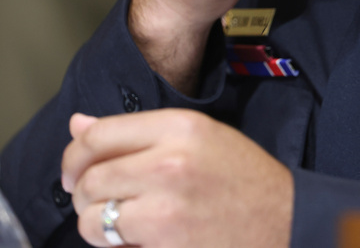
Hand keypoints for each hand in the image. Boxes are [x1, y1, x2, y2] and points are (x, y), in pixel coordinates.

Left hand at [63, 110, 292, 247]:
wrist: (285, 221)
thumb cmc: (243, 179)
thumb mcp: (199, 137)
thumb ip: (137, 132)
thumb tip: (78, 124)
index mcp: (179, 127)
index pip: (98, 135)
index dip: (74, 155)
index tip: (74, 171)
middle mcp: (170, 163)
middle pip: (90, 178)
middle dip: (84, 195)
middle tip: (97, 202)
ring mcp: (167, 208)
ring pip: (93, 218)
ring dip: (98, 225)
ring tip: (123, 225)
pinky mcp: (166, 245)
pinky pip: (114, 246)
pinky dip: (118, 247)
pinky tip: (142, 241)